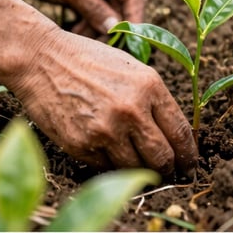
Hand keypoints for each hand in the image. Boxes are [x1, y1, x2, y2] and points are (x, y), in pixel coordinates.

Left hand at [7, 0, 146, 35]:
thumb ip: (95, 9)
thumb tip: (116, 29)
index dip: (134, 19)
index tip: (128, 41)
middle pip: (124, 6)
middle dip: (115, 26)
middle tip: (103, 46)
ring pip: (110, 12)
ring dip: (100, 28)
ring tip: (83, 39)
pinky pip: (96, 12)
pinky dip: (89, 24)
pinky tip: (76, 32)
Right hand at [7, 27, 196, 175]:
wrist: (42, 59)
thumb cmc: (89, 61)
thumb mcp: (132, 70)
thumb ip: (155, 99)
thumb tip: (175, 135)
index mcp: (150, 86)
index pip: (180, 132)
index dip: (189, 153)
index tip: (191, 163)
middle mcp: (132, 110)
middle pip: (163, 157)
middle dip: (171, 169)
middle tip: (172, 173)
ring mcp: (106, 130)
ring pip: (136, 168)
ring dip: (142, 172)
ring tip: (143, 168)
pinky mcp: (82, 145)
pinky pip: (107, 167)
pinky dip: (112, 165)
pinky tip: (111, 154)